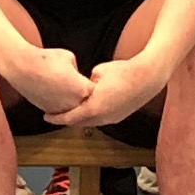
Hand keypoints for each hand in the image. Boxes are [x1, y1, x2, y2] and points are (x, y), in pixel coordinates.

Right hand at [2, 42, 90, 117]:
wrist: (23, 67)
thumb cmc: (45, 59)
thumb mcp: (70, 58)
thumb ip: (78, 70)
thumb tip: (79, 77)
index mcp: (82, 88)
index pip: (96, 90)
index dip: (93, 83)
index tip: (90, 79)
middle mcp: (74, 102)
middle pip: (86, 101)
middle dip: (84, 94)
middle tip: (77, 84)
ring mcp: (61, 109)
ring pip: (73, 107)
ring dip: (72, 100)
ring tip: (64, 86)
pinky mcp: (49, 110)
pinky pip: (61, 109)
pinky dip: (60, 103)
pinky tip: (55, 91)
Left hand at [53, 53, 171, 130]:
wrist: (148, 78)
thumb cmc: (124, 72)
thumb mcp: (99, 71)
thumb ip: (87, 81)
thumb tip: (84, 84)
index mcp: (94, 107)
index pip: (69, 117)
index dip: (56, 117)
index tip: (45, 116)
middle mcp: (103, 118)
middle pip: (78, 122)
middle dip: (66, 119)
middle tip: (55, 114)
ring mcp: (112, 119)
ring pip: (90, 122)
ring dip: (79, 118)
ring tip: (70, 111)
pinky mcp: (120, 116)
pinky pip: (101, 119)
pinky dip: (91, 116)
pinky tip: (88, 108)